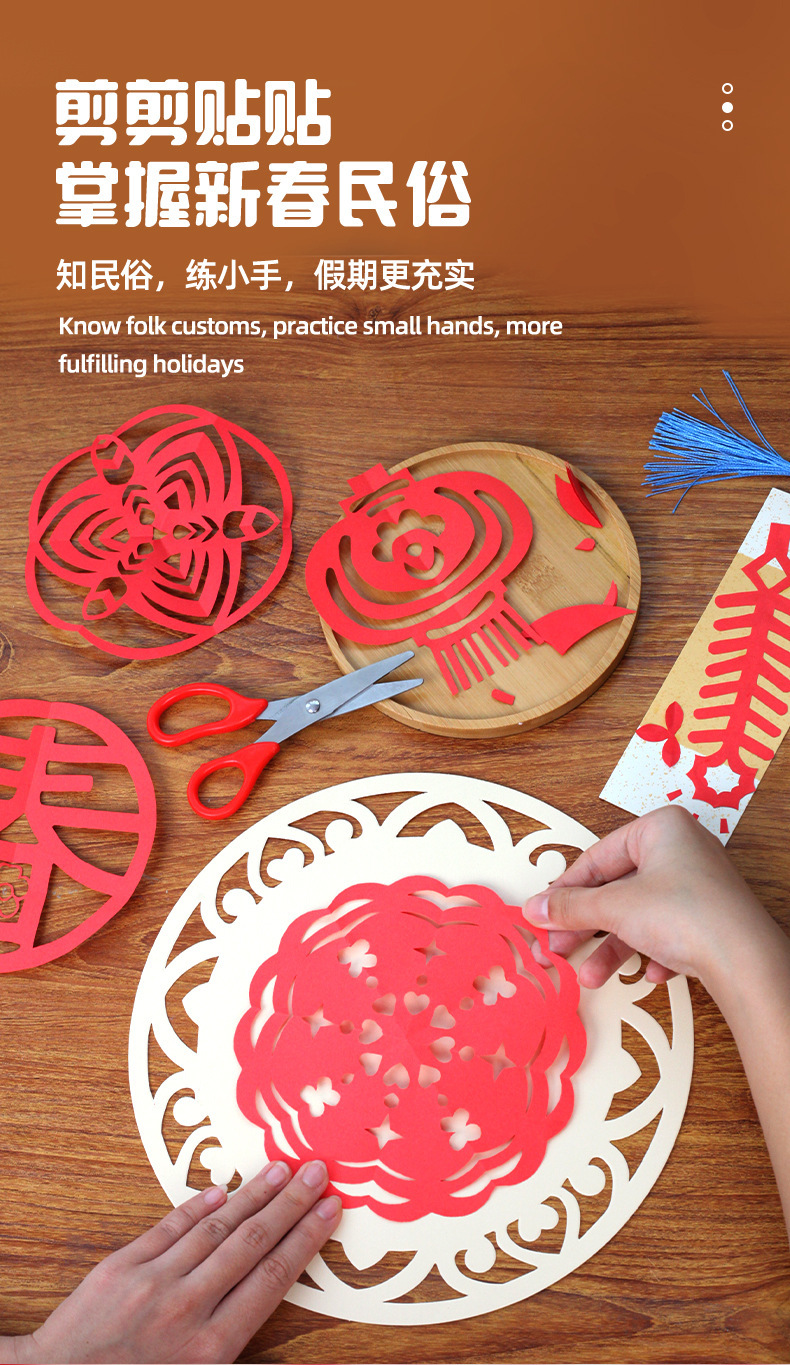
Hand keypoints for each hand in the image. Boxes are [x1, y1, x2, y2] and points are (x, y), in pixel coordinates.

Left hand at [12, 1161, 340, 1363]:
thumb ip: (242, 1356)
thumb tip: (292, 1341)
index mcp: (212, 1347)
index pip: (273, 1277)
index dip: (305, 1238)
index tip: (328, 1209)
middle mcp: (188, 1309)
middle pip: (252, 1243)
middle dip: (290, 1204)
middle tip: (315, 1171)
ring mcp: (154, 1282)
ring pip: (215, 1228)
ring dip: (251, 1195)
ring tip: (279, 1170)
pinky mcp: (121, 1267)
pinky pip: (167, 1228)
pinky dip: (195, 1207)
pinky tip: (219, 1191)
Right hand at [523, 805, 773, 993]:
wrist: (744, 961)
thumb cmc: (688, 915)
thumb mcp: (615, 908)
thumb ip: (570, 907)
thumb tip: (536, 908)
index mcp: (660, 828)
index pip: (597, 857)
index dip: (566, 890)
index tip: (543, 913)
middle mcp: (680, 850)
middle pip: (616, 889)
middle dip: (585, 926)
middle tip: (556, 947)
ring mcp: (696, 884)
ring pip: (638, 915)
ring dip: (612, 948)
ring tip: (591, 975)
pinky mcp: (708, 917)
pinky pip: (666, 932)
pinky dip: (650, 953)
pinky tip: (650, 972)